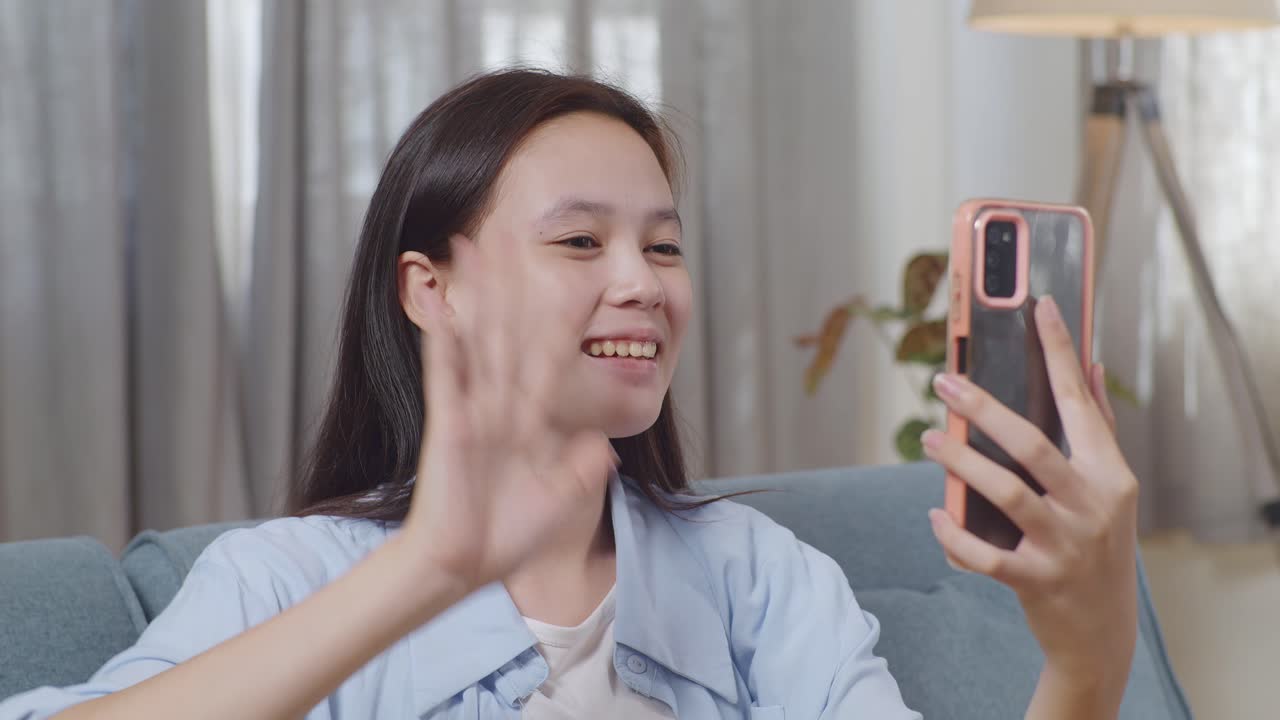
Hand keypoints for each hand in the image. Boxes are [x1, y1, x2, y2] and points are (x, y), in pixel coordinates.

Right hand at [400, 239, 615, 593]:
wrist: (466, 565)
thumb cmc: (511, 534)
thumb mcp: (565, 494)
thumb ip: (586, 465)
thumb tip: (609, 442)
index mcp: (534, 415)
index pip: (554, 351)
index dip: (567, 313)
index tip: (579, 273)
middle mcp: (504, 401)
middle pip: (512, 327)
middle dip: (513, 280)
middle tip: (511, 230)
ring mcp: (475, 407)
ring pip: (477, 335)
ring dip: (474, 290)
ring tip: (468, 242)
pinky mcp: (449, 422)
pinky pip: (445, 372)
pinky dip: (442, 336)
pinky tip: (439, 299)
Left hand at [922, 296, 1138, 707]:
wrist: (1100, 633)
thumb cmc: (1097, 547)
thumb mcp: (1108, 489)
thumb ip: (1098, 429)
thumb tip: (1090, 364)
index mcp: (1109, 475)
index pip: (1079, 403)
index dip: (1059, 352)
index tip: (1038, 307)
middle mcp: (1092, 506)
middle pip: (1032, 445)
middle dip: (984, 408)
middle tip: (944, 381)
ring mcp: (1065, 544)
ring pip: (1005, 493)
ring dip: (961, 462)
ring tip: (930, 439)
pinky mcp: (1036, 580)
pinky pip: (985, 554)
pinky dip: (954, 533)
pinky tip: (934, 514)